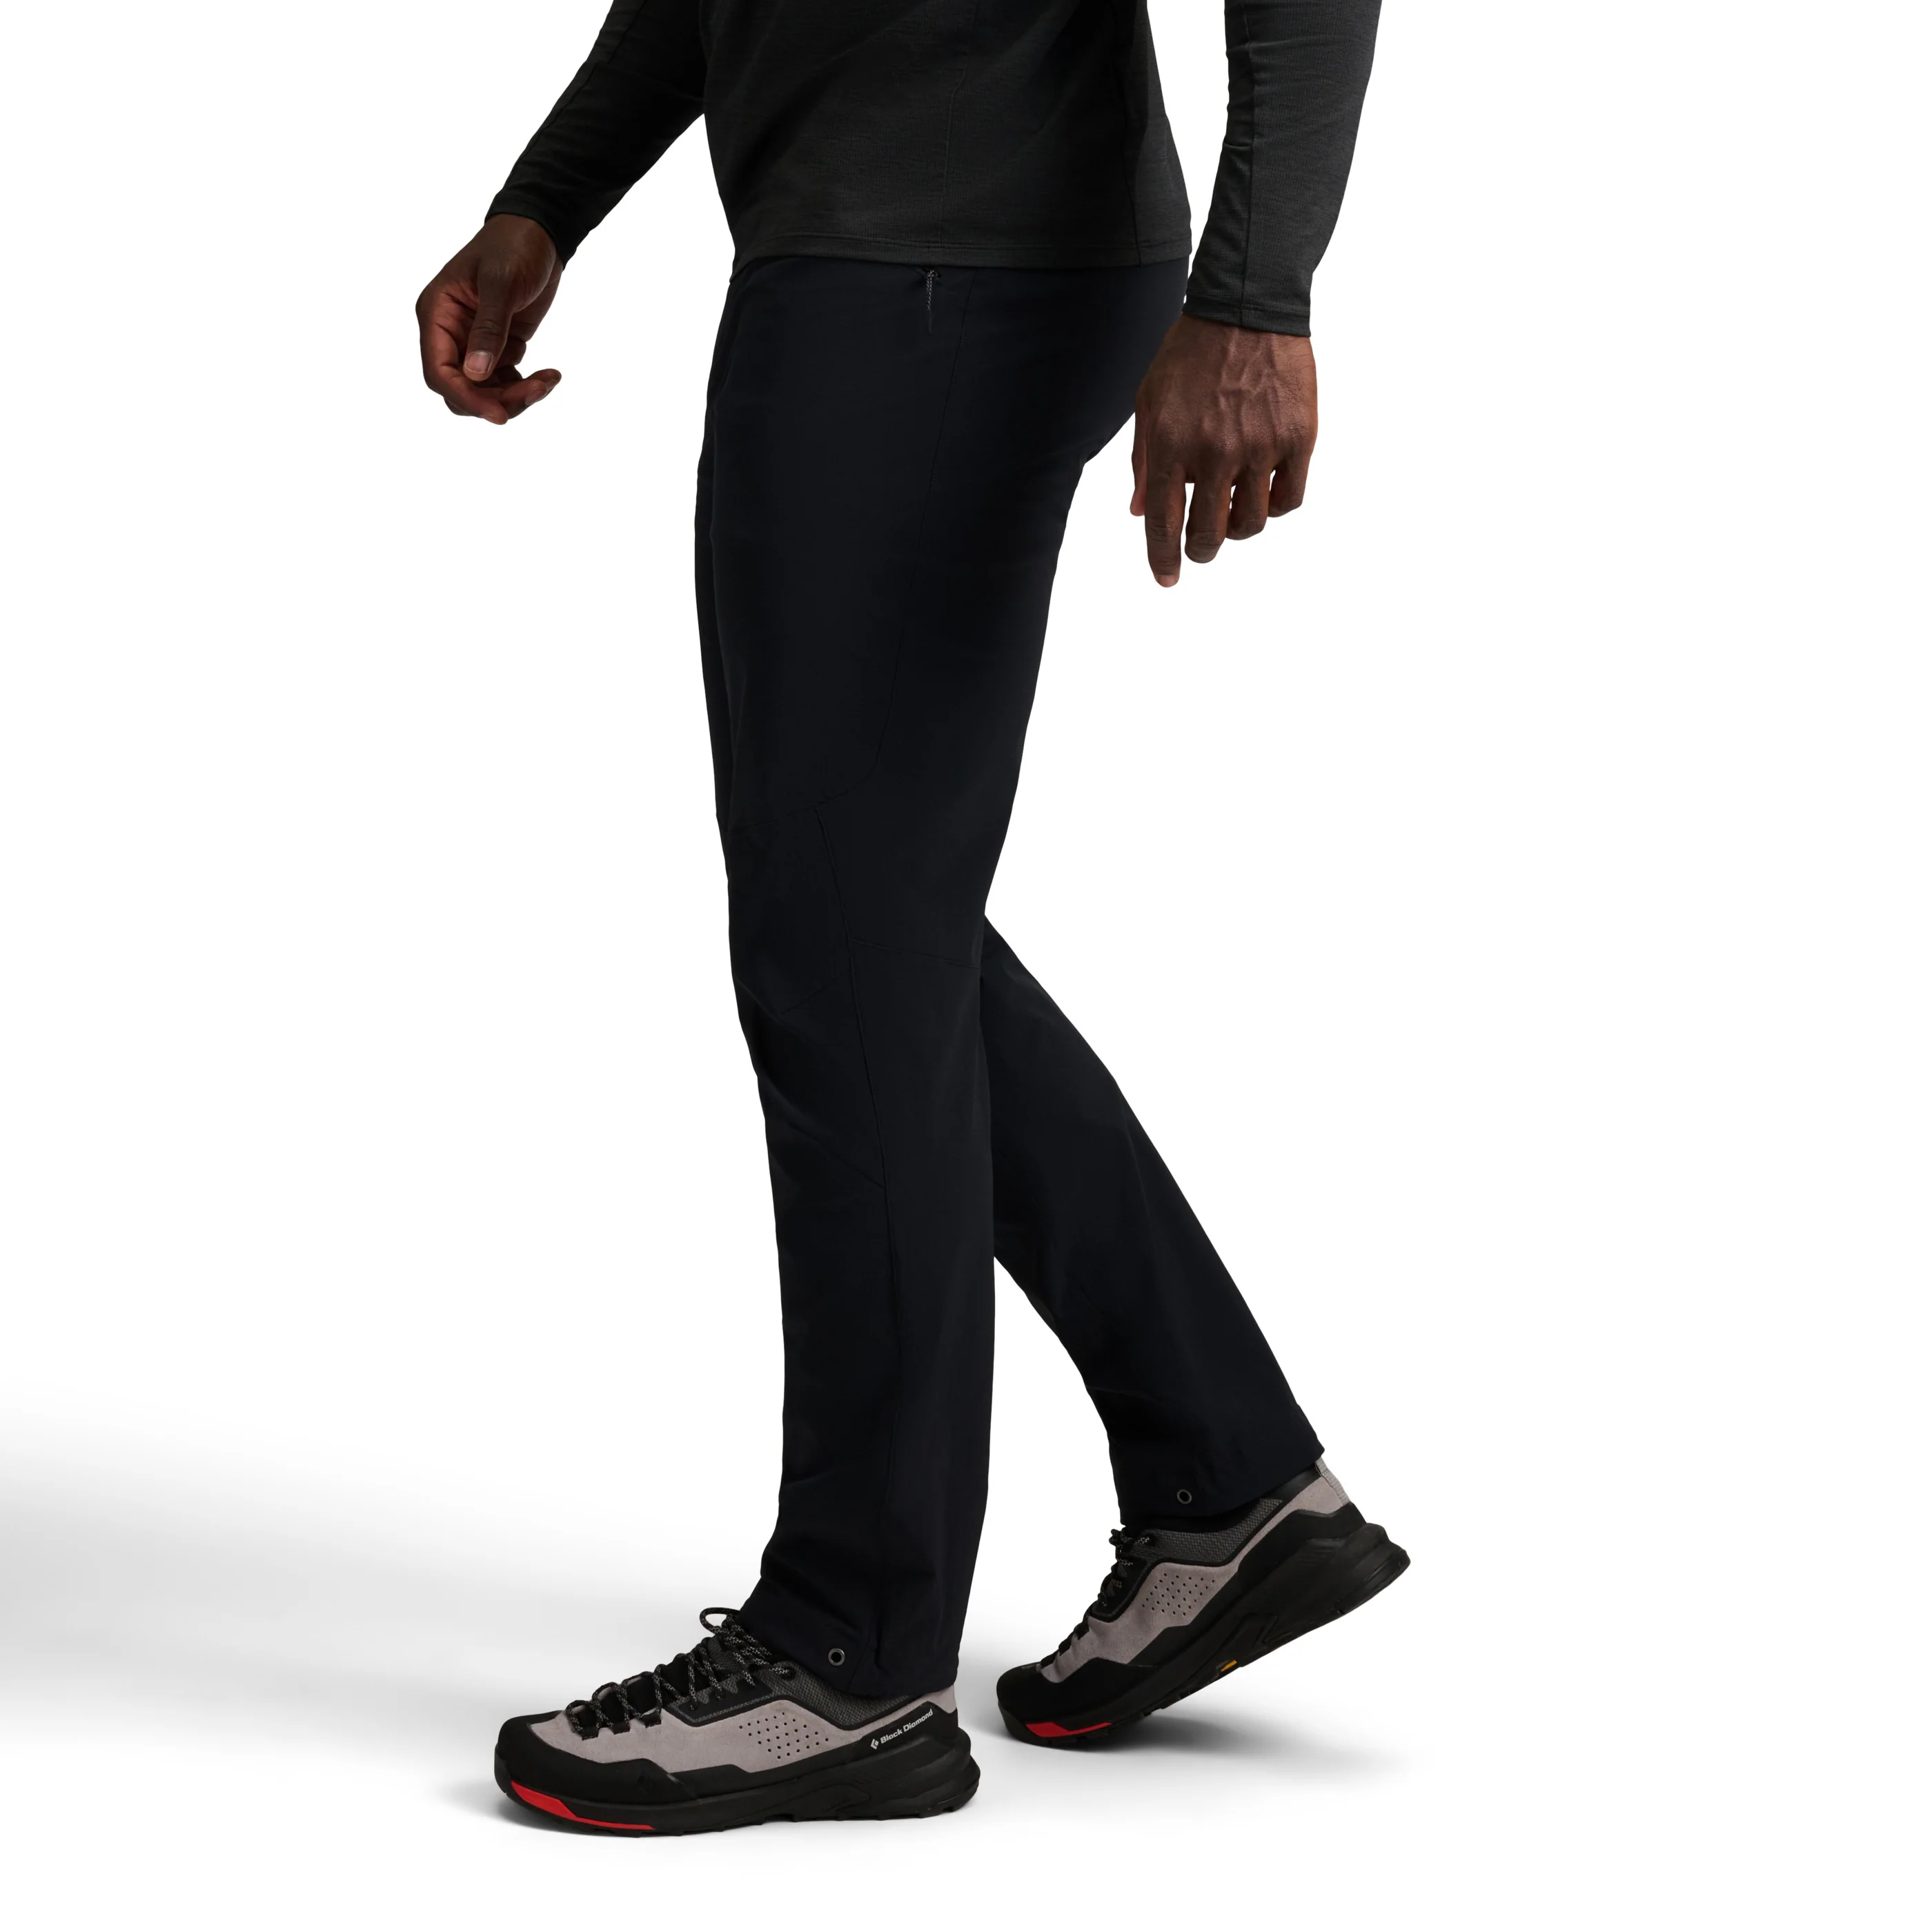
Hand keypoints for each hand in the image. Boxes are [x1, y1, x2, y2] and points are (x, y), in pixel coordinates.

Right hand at [416, 216, 564, 424]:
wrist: (539, 234)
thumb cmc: (513, 247)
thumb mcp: (501, 283)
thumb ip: (489, 328)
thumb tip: (476, 374)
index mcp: (437, 314)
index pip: (439, 372)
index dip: (466, 397)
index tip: (499, 415)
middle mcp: (449, 333)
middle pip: (461, 389)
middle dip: (496, 400)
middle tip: (536, 391)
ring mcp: (473, 343)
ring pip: (485, 392)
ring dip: (517, 396)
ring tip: (549, 380)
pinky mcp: (498, 347)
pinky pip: (506, 383)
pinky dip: (528, 387)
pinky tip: (551, 376)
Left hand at [1130, 317, 1317, 585]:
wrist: (1247, 304)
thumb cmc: (1192, 351)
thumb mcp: (1150, 399)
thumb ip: (1143, 458)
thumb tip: (1138, 512)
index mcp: (1171, 444)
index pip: (1163, 523)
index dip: (1163, 560)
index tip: (1167, 579)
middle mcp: (1214, 452)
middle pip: (1209, 534)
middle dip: (1201, 550)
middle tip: (1202, 546)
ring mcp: (1259, 446)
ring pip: (1251, 523)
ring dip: (1238, 528)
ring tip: (1233, 511)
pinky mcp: (1297, 437)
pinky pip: (1289, 499)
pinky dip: (1276, 506)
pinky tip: (1266, 493)